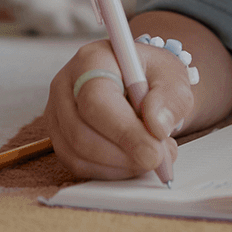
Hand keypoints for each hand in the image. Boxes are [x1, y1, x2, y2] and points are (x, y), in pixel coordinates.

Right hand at [41, 38, 191, 181]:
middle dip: (124, 154)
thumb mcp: (174, 78)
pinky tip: (134, 160)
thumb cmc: (155, 77)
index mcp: (92, 59)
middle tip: (160, 158)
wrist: (144, 83)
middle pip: (80, 132)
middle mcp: (66, 84)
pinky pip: (79, 165)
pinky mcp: (59, 137)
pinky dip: (111, 171)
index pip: (96, 100)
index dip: (124, 131)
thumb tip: (156, 127)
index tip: (154, 152)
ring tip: (154, 155)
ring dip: (121, 165)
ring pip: (78, 154)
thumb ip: (170, 99)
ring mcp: (57, 112)